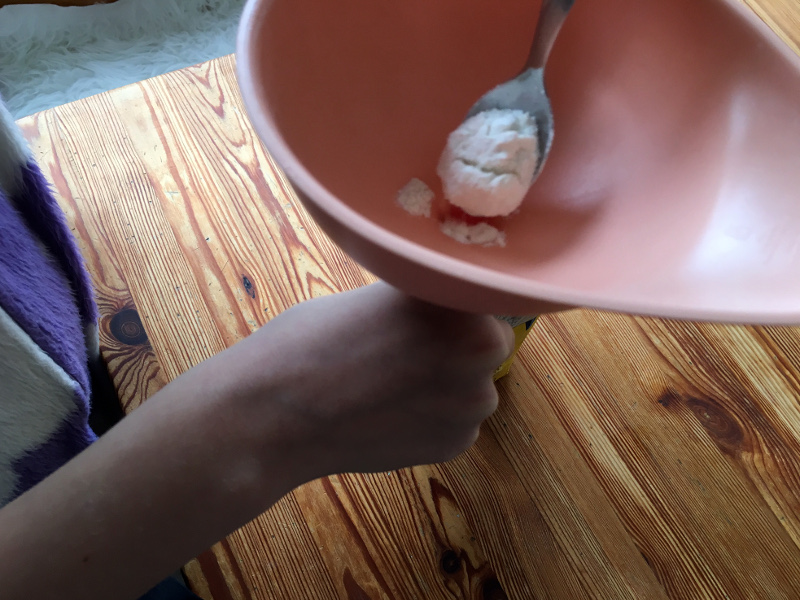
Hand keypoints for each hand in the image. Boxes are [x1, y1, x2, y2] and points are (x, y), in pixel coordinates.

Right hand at [0, 283, 514, 599]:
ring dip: (445, 376)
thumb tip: (451, 290)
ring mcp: (461, 411)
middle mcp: (463, 360)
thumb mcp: (349, 303)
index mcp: (435, 309)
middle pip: (486, 336)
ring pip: (476, 381)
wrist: (249, 430)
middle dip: (454, 334)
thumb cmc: (287, 353)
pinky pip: (460, 417)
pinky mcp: (448, 449)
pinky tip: (382, 408)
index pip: (486, 288)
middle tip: (403, 334)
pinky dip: (435, 410)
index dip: (464, 289)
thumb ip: (409, 298)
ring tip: (384, 374)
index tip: (444, 288)